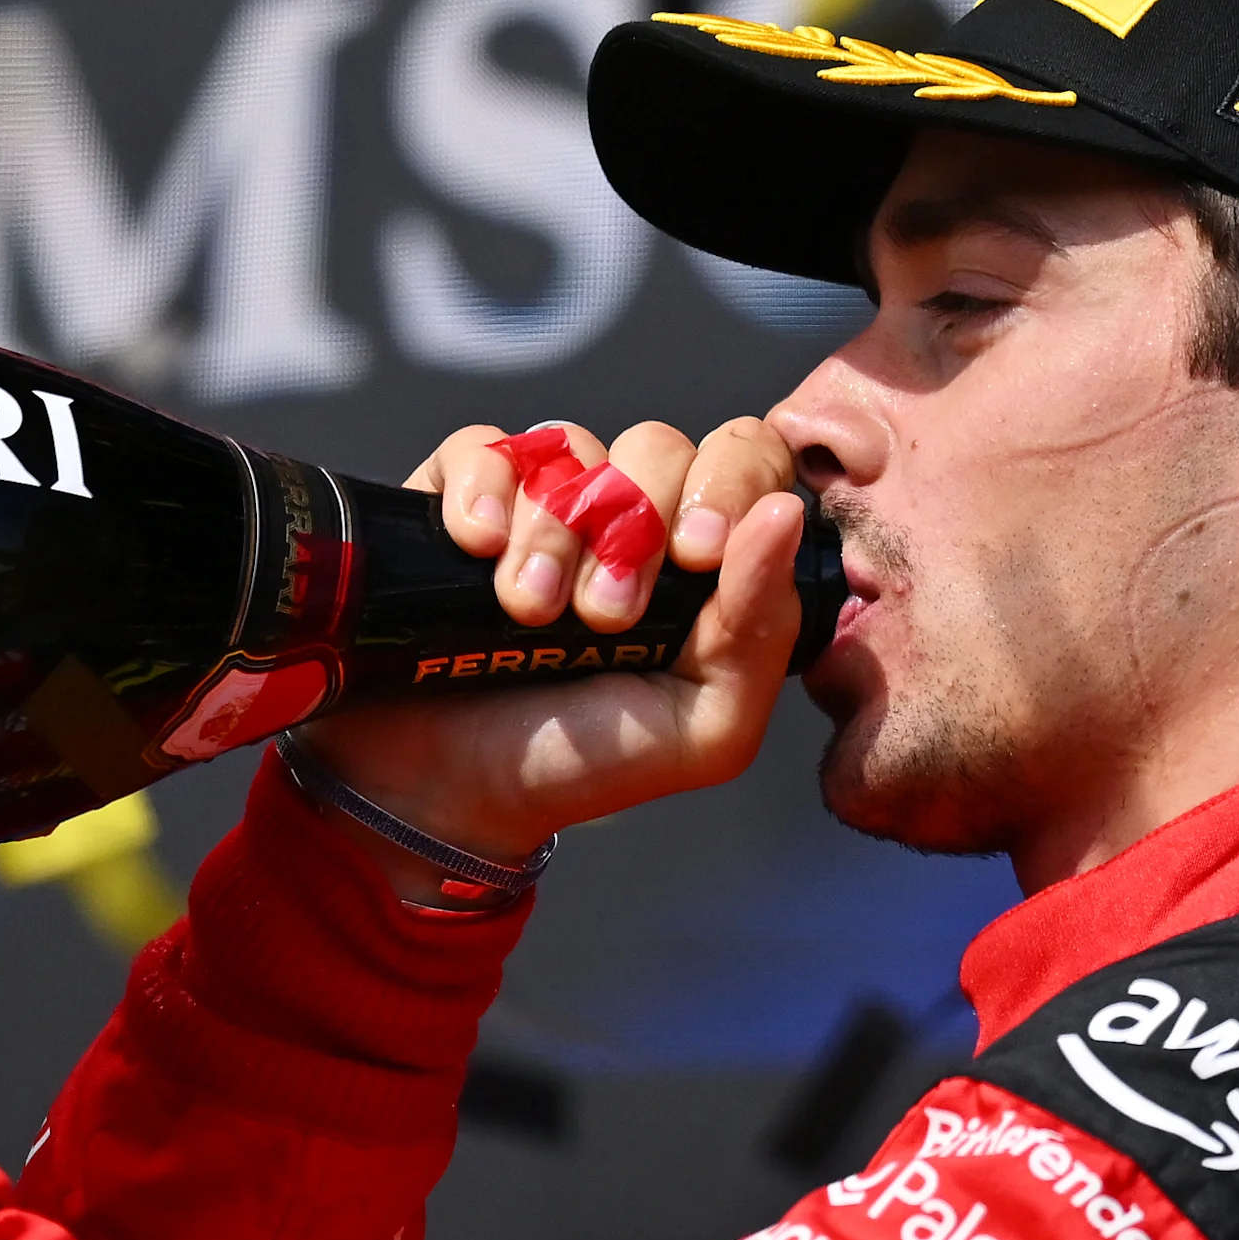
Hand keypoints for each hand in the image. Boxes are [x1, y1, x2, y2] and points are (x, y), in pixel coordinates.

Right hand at [291, 417, 804, 892]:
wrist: (456, 794)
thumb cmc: (590, 762)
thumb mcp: (704, 724)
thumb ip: (761, 627)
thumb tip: (782, 513)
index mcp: (704, 558)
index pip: (745, 458)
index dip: (725, 484)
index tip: (694, 556)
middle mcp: (630, 516)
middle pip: (655, 445)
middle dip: (632, 526)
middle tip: (601, 615)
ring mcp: (545, 502)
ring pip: (569, 446)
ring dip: (554, 528)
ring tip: (528, 610)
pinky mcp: (463, 501)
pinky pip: (482, 448)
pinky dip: (483, 488)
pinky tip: (475, 546)